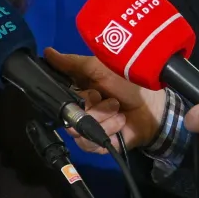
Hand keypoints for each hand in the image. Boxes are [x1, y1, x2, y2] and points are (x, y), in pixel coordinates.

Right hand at [43, 48, 165, 152]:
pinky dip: (108, 130)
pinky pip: (90, 143)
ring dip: (103, 118)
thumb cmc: (126, 83)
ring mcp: (87, 130)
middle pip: (68, 117)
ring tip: (118, 111)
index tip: (91, 90)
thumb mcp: (98, 67)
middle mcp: (78, 112)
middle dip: (92, 107)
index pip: (58, 99)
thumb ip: (72, 63)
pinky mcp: (98, 145)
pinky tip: (120, 122)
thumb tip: (46, 52)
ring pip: (79, 131)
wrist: (152, 106)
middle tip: (109, 99)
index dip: (73, 96)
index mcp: (76, 94)